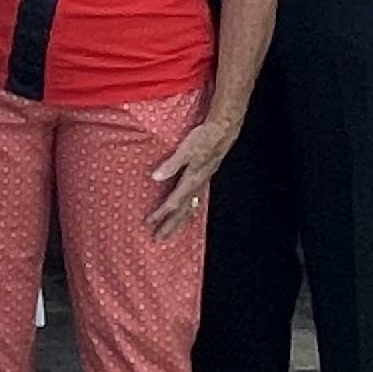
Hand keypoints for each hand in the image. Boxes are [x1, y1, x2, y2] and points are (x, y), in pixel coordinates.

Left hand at [146, 113, 241, 240]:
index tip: (149, 224)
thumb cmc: (204, 138)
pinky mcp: (205, 178)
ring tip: (172, 233)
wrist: (223, 131)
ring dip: (180, 222)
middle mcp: (198, 185)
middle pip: (182, 211)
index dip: (161, 214)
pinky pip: (197, 201)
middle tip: (159, 239)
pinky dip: (190, 211)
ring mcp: (203, 183)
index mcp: (192, 180)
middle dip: (170, 226)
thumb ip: (171, 164)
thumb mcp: (185, 150)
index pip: (173, 202)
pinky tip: (187, 213)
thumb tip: (155, 177)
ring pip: (191, 208)